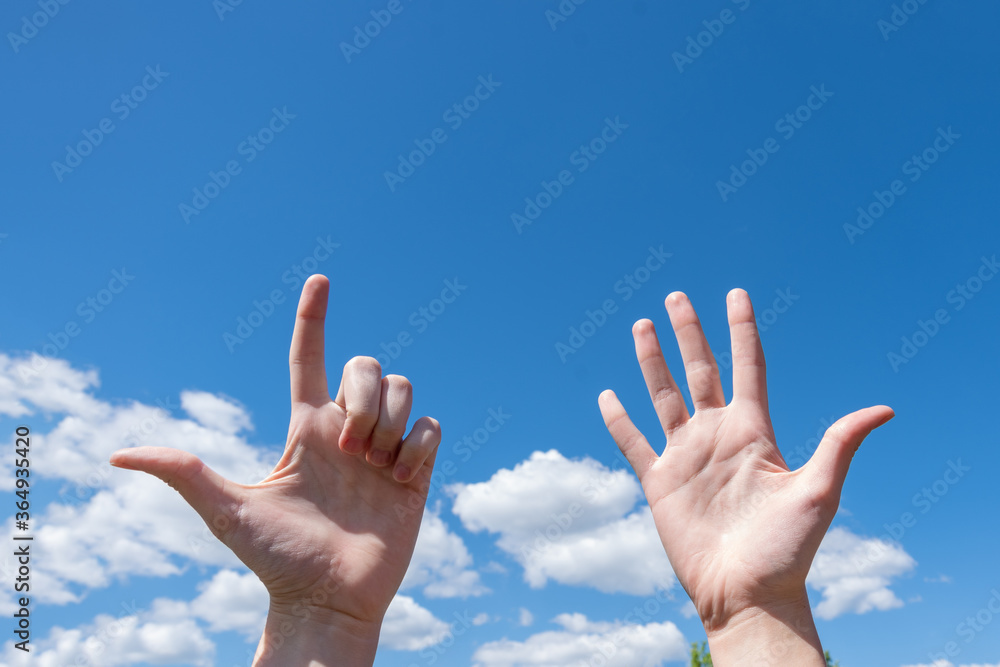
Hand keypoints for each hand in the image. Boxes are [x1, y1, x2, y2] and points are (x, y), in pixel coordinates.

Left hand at [109, 275, 440, 665]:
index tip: (318, 279)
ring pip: (402, 389)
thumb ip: (185, 473)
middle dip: (362, 397)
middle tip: (348, 450)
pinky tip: (399, 479)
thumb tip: (118, 452)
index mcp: (306, 428)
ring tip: (373, 469)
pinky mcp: (416, 469)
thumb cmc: (277, 560)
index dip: (313, 318)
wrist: (328, 600)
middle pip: (367, 365)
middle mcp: (346, 429)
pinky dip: (416, 447)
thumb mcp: (228, 511)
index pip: (309, 357)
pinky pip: (430, 426)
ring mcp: (384, 448)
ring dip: (388, 425)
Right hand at [598, 290, 892, 664]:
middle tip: (676, 297)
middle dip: (688, 333)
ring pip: (663, 396)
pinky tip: (608, 396)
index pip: (746, 367)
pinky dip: (618, 420)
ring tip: (641, 326)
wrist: (749, 594)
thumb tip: (885, 408)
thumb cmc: (789, 549)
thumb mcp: (819, 491)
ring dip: (652, 361)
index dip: (741, 330)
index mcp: (754, 431)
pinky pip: (632, 444)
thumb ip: (839, 444)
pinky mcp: (659, 482)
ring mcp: (686, 457)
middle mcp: (717, 436)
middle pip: (699, 371)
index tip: (737, 294)